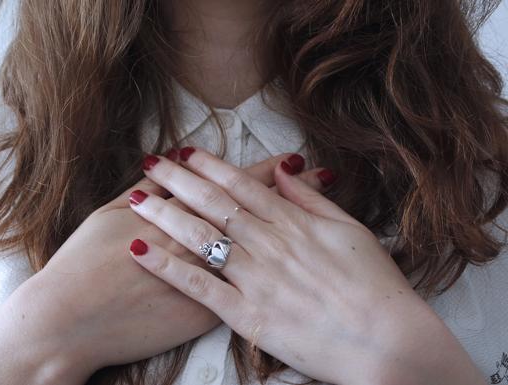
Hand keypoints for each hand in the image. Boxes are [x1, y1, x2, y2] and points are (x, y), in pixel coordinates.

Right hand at [0, 150, 328, 384]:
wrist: (69, 321)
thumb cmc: (83, 264)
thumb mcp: (110, 214)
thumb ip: (147, 190)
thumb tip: (172, 164)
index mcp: (180, 212)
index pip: (233, 186)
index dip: (266, 170)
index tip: (295, 158)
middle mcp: (200, 243)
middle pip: (256, 212)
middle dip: (291, 192)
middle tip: (320, 173)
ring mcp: (206, 281)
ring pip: (259, 249)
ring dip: (292, 229)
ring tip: (317, 217)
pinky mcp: (205, 314)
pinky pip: (245, 290)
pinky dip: (273, 274)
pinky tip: (294, 268)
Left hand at [127, 147, 485, 384]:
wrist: (388, 343)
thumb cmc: (376, 286)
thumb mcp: (351, 231)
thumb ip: (313, 200)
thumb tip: (287, 169)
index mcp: (294, 223)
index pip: (242, 186)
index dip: (210, 166)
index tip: (185, 152)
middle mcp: (270, 244)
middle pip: (214, 204)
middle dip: (179, 180)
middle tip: (150, 163)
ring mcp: (256, 279)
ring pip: (201, 238)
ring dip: (165, 214)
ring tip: (136, 198)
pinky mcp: (247, 315)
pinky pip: (199, 287)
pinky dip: (167, 268)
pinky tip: (139, 251)